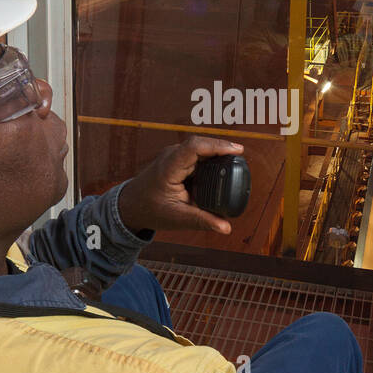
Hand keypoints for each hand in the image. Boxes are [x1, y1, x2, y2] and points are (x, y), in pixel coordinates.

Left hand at [117, 137, 244, 236]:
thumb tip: (226, 227)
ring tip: (236, 163)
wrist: (131, 205)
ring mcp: (174, 156)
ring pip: (201, 148)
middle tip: (242, 159)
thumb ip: (202, 221)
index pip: (194, 147)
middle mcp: (171, 156)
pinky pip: (197, 154)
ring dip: (217, 153)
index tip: (237, 150)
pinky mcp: (178, 160)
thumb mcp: (177, 218)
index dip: (217, 145)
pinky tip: (223, 166)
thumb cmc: (150, 210)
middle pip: (201, 144)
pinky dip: (211, 159)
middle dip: (223, 149)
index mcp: (169, 167)